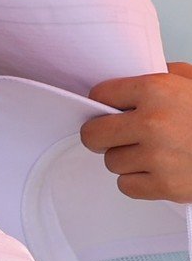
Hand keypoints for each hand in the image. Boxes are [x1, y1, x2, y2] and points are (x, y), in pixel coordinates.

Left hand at [83, 63, 191, 201]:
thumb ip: (166, 74)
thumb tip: (134, 76)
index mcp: (157, 90)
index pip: (100, 96)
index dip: (105, 104)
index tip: (111, 110)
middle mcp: (153, 122)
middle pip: (94, 134)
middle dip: (103, 136)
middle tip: (118, 137)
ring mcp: (158, 156)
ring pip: (111, 162)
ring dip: (127, 160)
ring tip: (153, 153)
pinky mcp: (165, 186)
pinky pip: (126, 186)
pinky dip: (139, 182)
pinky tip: (158, 171)